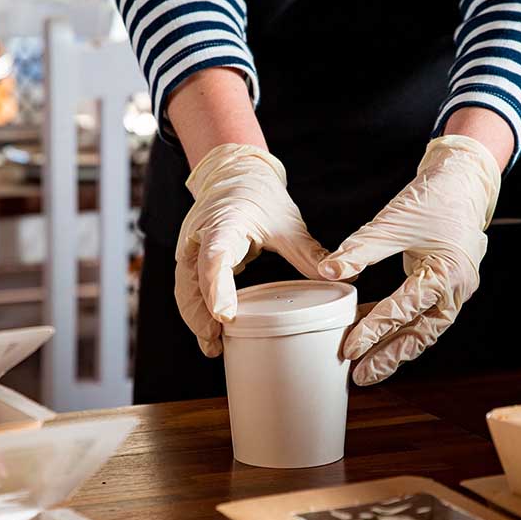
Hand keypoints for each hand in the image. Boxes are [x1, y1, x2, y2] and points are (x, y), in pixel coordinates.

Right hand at [175, 144, 328, 356]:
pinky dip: (196, 310)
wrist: (234, 173)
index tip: (225, 314)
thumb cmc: (259, 195)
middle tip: (215, 343)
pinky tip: (210, 331)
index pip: (214, 258)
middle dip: (200, 314)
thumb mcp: (287, 222)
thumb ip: (307, 252)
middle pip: (192, 281)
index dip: (217, 288)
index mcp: (224, 223)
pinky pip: (188, 288)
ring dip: (195, 317)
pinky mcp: (191, 258)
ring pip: (184, 288)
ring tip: (212, 346)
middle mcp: (200, 236)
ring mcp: (191, 247)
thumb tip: (336, 276)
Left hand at [318, 135, 501, 384]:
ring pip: (424, 329)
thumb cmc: (433, 198)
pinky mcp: (447, 286)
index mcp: (447, 273)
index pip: (405, 309)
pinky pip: (423, 314)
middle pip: (421, 333)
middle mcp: (457, 289)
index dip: (375, 329)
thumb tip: (329, 271)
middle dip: (390, 356)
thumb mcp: (393, 221)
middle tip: (360, 375)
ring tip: (367, 367)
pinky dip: (399, 325)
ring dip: (395, 348)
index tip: (350, 347)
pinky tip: (373, 330)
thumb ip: (360, 249)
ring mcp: (455, 290)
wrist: (462, 181)